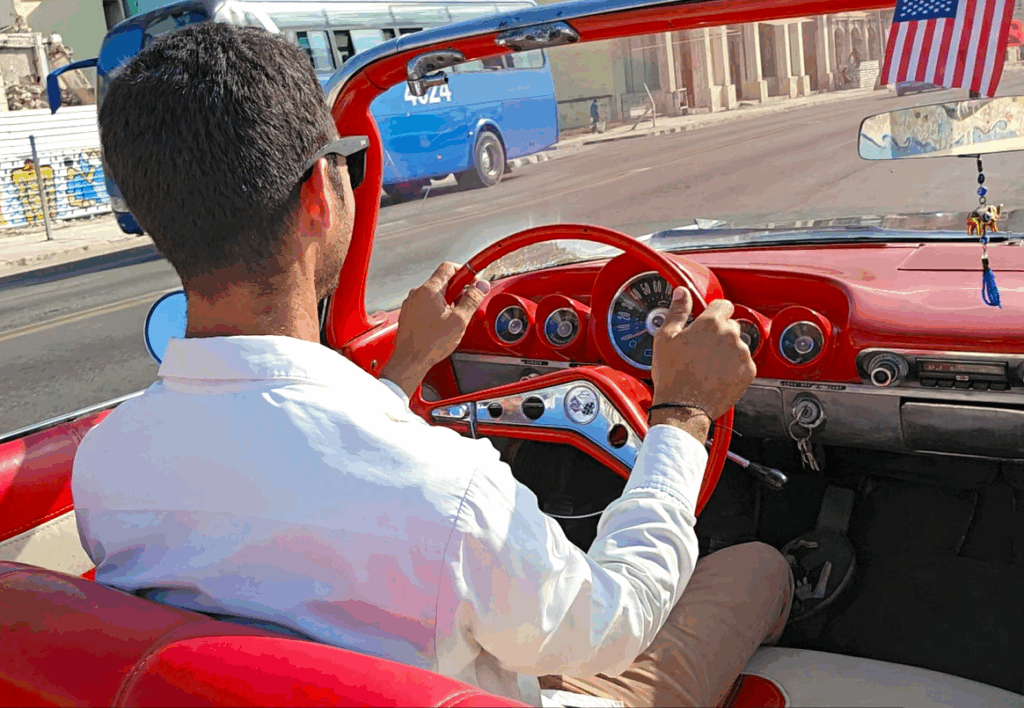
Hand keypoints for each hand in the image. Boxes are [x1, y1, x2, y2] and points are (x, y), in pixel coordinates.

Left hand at [379, 262, 489, 396]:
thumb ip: (472, 300)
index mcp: (430, 290)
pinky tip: (441, 323)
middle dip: (457, 290)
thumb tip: (480, 287)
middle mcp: (418, 293)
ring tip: (454, 317)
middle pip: (442, 281)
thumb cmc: (430, 343)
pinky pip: (426, 304)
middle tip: (466, 302)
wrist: (411, 360)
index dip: (464, 271)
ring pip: (434, 294)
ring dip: (447, 300)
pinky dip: (436, 309)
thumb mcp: (459, 320)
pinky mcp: (409, 314)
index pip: (448, 267)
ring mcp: (411, 303)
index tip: (473, 280)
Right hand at [650, 287, 755, 424]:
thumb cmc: (673, 374)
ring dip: (727, 351)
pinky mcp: (748, 372)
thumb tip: (682, 293)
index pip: (723, 305)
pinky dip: (734, 367)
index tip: (707, 322)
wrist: (684, 406)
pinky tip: (717, 374)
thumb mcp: (666, 337)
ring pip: (738, 345)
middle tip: (701, 349)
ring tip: (708, 365)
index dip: (714, 312)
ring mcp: (742, 354)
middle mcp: (731, 335)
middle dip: (719, 334)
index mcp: (711, 323)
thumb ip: (677, 311)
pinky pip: (744, 363)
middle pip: (731, 325)